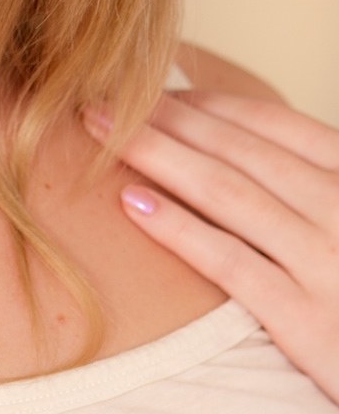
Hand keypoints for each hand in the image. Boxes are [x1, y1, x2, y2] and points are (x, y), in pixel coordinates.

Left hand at [83, 92, 338, 403]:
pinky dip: (178, 227)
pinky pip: (230, 262)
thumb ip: (303, 192)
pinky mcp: (309, 322)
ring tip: (98, 133)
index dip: (205, 103)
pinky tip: (131, 204)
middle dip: (165, 118)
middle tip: (102, 98)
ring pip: (226, 192)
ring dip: (156, 154)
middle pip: (239, 149)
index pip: (272, 124)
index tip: (150, 91)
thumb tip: (225, 149)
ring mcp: (328, 265)